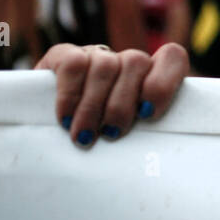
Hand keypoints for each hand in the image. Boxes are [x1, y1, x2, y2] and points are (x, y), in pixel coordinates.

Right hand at [35, 42, 188, 147]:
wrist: (48, 142)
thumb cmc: (104, 150)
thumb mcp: (133, 141)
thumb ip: (150, 138)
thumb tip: (161, 164)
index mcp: (152, 78)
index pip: (172, 57)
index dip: (163, 81)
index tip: (148, 113)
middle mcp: (125, 62)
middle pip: (136, 62)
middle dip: (122, 103)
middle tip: (111, 134)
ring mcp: (95, 56)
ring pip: (105, 65)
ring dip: (94, 105)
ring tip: (84, 136)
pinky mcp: (62, 56)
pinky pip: (72, 63)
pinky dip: (70, 94)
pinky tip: (65, 118)